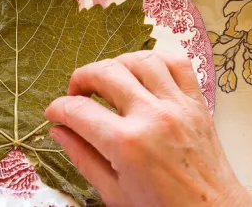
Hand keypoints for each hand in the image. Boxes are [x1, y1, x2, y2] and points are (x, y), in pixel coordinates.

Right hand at [45, 51, 251, 206]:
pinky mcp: (197, 102)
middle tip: (76, 93)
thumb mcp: (114, 192)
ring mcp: (178, 105)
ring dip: (117, 64)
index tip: (54, 113)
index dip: (58, 109)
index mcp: (127, 145)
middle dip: (81, 78)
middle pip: (105, 73)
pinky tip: (143, 74)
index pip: (79, 110)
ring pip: (140, 59)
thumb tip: (58, 131)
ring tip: (108, 81)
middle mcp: (152, 117)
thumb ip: (83, 157)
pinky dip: (156, 60)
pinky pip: (177, 62)